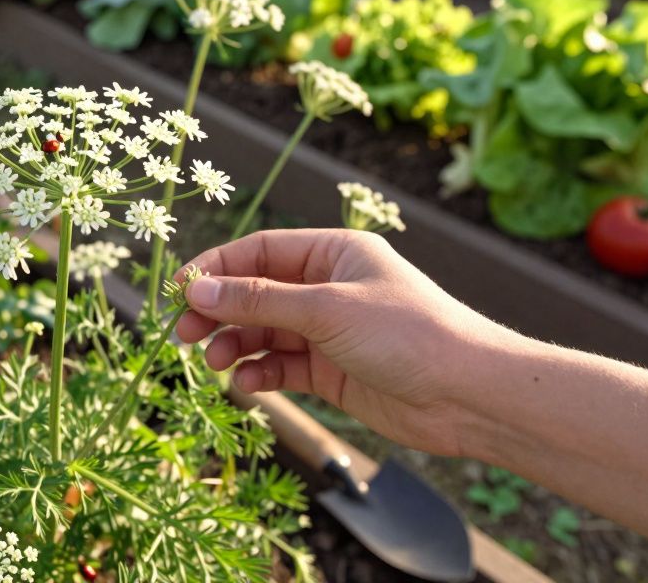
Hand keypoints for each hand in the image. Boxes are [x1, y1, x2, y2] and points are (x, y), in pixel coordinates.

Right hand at [176, 228, 503, 456]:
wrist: (468, 396)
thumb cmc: (408, 334)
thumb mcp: (326, 310)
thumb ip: (258, 300)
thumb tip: (197, 290)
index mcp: (334, 252)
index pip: (259, 252)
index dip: (215, 269)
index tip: (179, 291)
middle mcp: (329, 287)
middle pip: (255, 293)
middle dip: (219, 312)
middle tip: (183, 334)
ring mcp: (329, 331)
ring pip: (264, 332)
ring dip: (236, 345)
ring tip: (216, 363)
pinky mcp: (333, 372)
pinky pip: (281, 367)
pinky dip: (260, 374)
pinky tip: (248, 384)